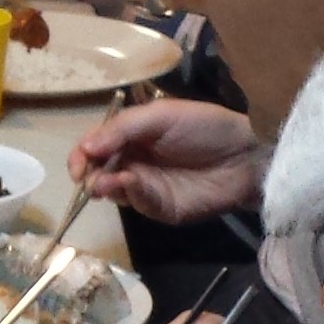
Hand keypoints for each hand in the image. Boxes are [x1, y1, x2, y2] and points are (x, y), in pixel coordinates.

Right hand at [71, 98, 264, 222]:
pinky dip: (130, 195)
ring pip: (114, 191)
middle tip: (88, 177)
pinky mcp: (162, 208)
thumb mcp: (161, 116)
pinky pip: (139, 204)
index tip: (78, 163)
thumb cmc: (204, 126)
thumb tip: (86, 147)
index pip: (95, 147)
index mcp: (131, 137)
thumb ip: (122, 128)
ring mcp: (148, 187)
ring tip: (104, 183)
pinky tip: (129, 184)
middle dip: (88, 175)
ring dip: (105, 187)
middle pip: (98, 172)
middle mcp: (134, 162)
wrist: (245, 153)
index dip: (82, 155)